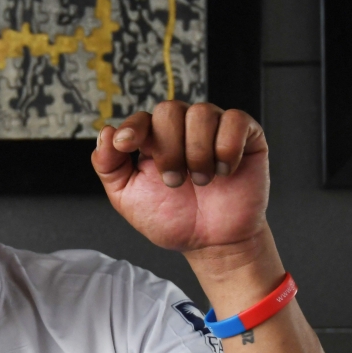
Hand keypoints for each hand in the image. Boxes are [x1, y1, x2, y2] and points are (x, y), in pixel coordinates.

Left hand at [91, 101, 269, 252]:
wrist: (211, 243)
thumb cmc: (173, 220)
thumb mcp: (127, 197)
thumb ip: (108, 166)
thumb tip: (105, 132)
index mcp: (154, 140)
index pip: (142, 118)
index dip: (132, 127)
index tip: (126, 145)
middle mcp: (183, 129)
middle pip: (170, 110)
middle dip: (168, 149)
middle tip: (174, 182)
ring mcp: (214, 130)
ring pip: (202, 113)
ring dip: (197, 153)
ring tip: (201, 182)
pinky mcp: (246, 136)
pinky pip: (235, 120)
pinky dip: (226, 149)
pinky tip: (224, 172)